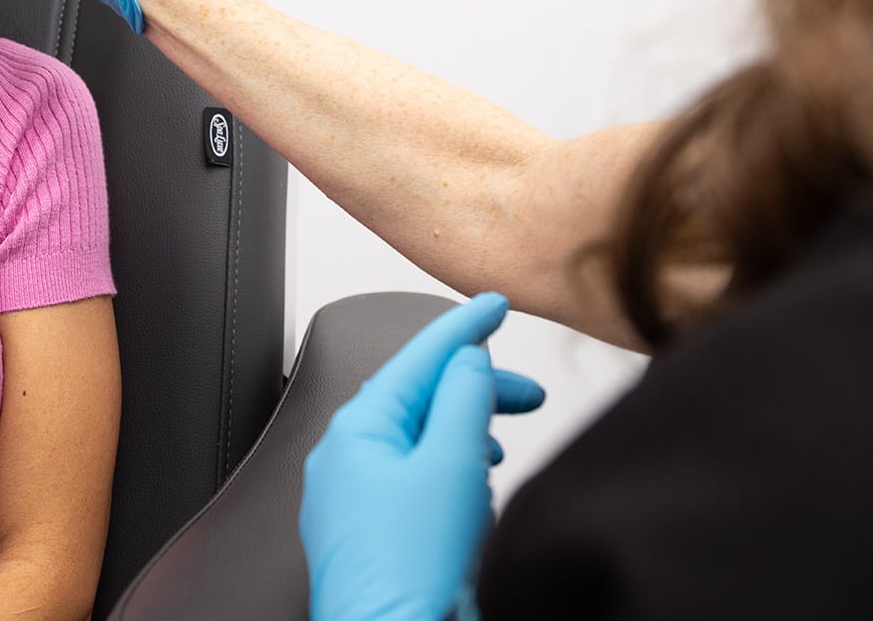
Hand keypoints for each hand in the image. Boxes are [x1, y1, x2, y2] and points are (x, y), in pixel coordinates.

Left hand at [300, 295, 544, 620]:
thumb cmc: (409, 570)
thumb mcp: (451, 463)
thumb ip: (462, 398)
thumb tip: (465, 359)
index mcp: (357, 430)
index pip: (418, 358)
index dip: (463, 327)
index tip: (493, 303)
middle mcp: (346, 461)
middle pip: (420, 402)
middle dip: (476, 392)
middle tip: (527, 391)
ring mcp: (353, 502)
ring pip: (419, 444)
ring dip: (466, 434)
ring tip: (501, 442)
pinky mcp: (370, 538)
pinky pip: (413, 484)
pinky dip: (450, 474)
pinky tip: (473, 490)